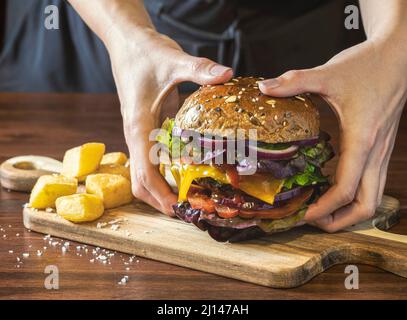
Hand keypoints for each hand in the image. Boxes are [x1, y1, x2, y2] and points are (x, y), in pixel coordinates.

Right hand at [107, 29, 232, 214]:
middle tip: (188, 210)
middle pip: (140, 181)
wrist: (127, 43)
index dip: (160, 195)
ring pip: (146, 173)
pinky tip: (189, 173)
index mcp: (138, 126)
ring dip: (164, 189)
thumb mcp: (173, 60)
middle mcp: (136, 136)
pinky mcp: (148, 129)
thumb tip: (227, 75)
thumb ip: (199, 69)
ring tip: (191, 198)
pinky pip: (154, 159)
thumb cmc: (145, 53)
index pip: (144, 171)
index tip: (179, 209)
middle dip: (160, 200)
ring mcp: (141, 135)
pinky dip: (168, 172)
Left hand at [259, 38, 406, 231]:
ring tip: (323, 210)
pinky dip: (355, 194)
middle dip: (342, 220)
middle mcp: (376, 152)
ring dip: (350, 211)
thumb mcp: (328, 74)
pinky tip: (332, 186)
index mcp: (363, 139)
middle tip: (314, 220)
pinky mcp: (382, 147)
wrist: (398, 54)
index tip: (304, 215)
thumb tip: (264, 88)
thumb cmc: (367, 65)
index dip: (325, 209)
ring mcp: (383, 151)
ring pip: (374, 196)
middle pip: (368, 205)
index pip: (346, 189)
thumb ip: (294, 82)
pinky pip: (372, 182)